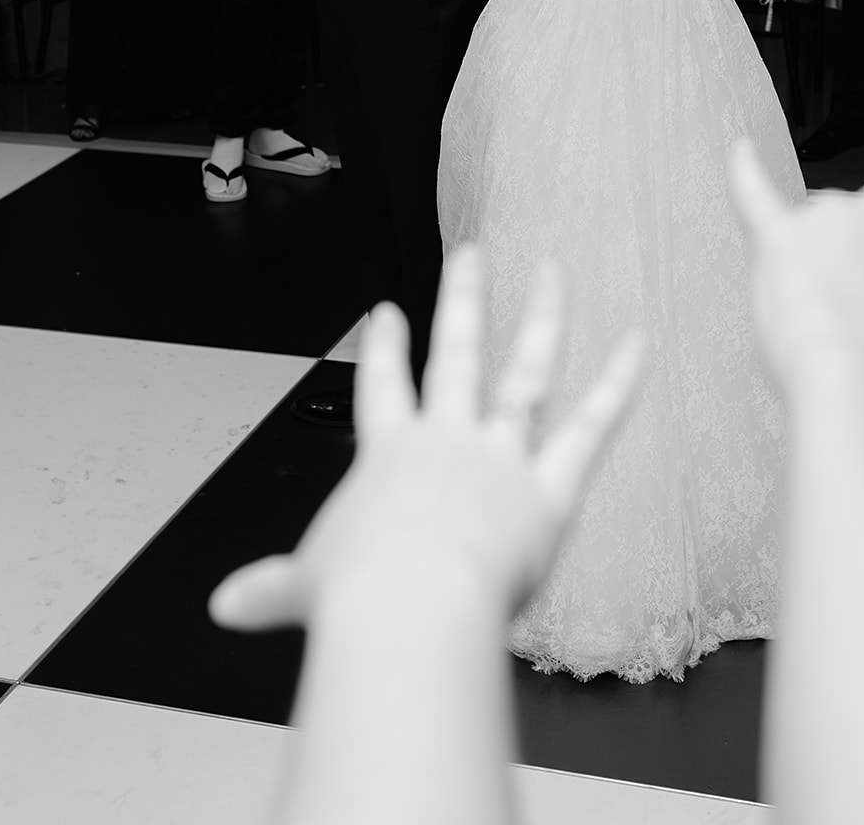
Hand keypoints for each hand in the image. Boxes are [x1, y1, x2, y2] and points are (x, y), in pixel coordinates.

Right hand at [209, 246, 645, 631]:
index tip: (384, 311)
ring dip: (542, 319)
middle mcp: (447, 440)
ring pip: (525, 372)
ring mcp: (500, 455)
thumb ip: (272, 592)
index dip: (383, 347)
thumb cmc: (359, 601)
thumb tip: (223, 609)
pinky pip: (590, 427)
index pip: (384, 388)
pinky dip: (618, 384)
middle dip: (463, 301)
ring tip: (553, 270)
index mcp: (390, 456)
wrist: (408, 606)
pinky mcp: (549, 487)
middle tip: (471, 254)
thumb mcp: (306, 589)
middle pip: (456, 355)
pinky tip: (640, 340)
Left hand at [730, 140, 863, 420]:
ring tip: (825, 322)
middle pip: (862, 234)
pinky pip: (756, 192)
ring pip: (815, 233)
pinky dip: (743, 172)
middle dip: (859, 278)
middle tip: (862, 332)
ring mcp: (830, 218)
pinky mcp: (779, 235)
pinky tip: (737, 153)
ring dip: (814, 269)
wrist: (862, 393)